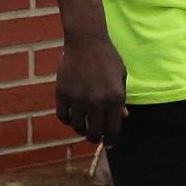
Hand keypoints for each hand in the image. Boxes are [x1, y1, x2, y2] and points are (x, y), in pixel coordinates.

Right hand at [53, 31, 127, 145]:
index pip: (113, 130)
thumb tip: (122, 117)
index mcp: (115, 99)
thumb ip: (121, 99)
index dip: (112, 140)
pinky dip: (67, 119)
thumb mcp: (121, 77)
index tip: (110, 144)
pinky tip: (71, 116)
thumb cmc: (107, 58)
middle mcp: (97, 101)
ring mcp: (78, 98)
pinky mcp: (63, 93)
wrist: (86, 41)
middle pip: (95, 133)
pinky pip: (63, 116)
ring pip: (78, 127)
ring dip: (81, 130)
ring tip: (83, 127)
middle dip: (96, 138)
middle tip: (94, 137)